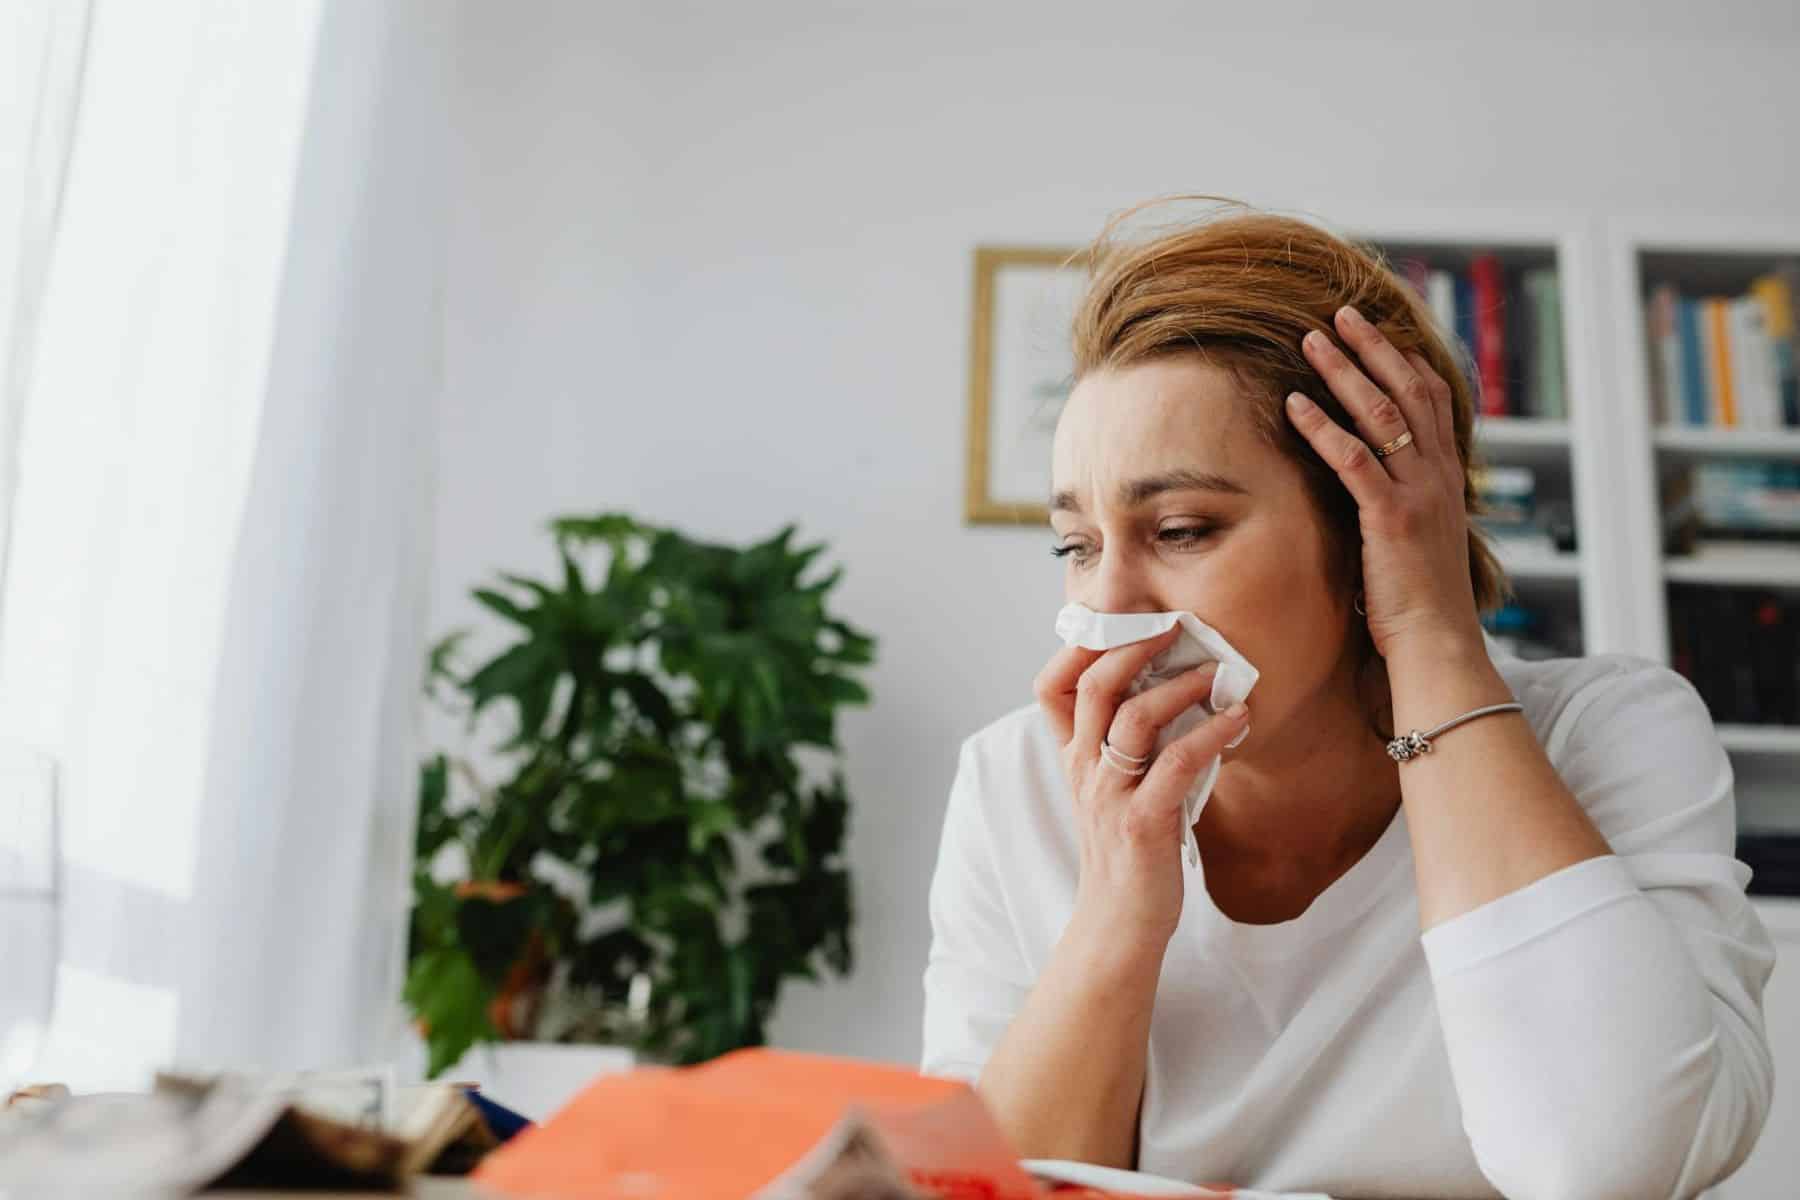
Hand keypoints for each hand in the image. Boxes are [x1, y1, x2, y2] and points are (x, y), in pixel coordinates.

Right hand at [1034, 625, 1250, 961]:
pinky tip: (1239, 720)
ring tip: (1217, 674)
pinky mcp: (1142, 823)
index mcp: (1074, 759)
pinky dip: (1212, 734)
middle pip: (1094, 686)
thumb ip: (1128, 747)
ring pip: (1133, 718)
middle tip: (1176, 626)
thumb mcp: (1113, 792)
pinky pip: (1176, 764)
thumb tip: (1176, 694)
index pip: (1051, 688)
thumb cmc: (1127, 854)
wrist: (1118, 924)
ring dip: (1180, 687)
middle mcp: (1085, 771)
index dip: (1078, 648)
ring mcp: (1110, 796)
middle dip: (1135, 645)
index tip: (1121, 621)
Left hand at [1286, 305, 1485, 660]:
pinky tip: (1293, 404)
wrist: (1437, 644)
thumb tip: (1371, 491)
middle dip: (1373, 348)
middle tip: (1341, 313)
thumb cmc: (1418, 603)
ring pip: (1382, 413)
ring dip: (1344, 371)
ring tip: (1311, 339)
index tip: (1380, 333)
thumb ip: (1399, 505)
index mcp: (1447, 479)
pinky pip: (1353, 460)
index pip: (1434, 401)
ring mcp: (1418, 494)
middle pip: (1409, 391)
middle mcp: (1439, 477)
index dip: (1407, 361)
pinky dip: (1321, 427)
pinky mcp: (1390, 517)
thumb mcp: (1416, 541)